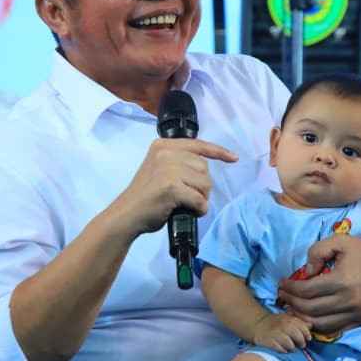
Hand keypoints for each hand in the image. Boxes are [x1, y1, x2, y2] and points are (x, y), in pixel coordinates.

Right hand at [108, 138, 236, 236]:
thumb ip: (178, 163)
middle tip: (187, 197)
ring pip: (205, 183)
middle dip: (202, 186)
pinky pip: (199, 199)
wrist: (127, 215)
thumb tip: (203, 168)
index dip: (218, 151)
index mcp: (163, 145)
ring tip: (185, 204)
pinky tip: (188, 212)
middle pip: (204, 167)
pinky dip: (198, 209)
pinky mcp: (171, 187)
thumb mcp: (159, 170)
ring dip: (200, 198)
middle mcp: (165, 152)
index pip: (198, 144)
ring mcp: (168, 168)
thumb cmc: (145, 198)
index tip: (233, 157)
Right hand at [253, 312, 311, 351]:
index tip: (308, 338)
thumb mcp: (288, 319)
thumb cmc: (277, 324)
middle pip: (297, 335)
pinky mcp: (268, 341)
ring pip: (289, 343)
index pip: (302, 327)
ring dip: (292, 347)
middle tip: (301, 345)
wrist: (258, 324)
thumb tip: (311, 325)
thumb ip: (300, 323)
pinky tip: (283, 350)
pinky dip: (283, 350)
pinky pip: (279, 348)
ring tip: (291, 348)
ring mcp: (275, 333)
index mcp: (289, 319)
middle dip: (301, 342)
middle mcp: (282, 325)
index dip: (307, 334)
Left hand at [275, 234, 360, 336]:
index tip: (282, 284)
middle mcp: (347, 301)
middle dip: (291, 303)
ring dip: (302, 318)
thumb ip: (318, 251)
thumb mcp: (341, 241)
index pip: (306, 291)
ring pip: (319, 324)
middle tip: (283, 296)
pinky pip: (334, 329)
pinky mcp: (360, 321)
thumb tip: (306, 272)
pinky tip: (309, 316)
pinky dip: (318, 326)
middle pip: (309, 309)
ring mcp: (355, 314)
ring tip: (292, 308)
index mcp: (341, 280)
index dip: (290, 289)